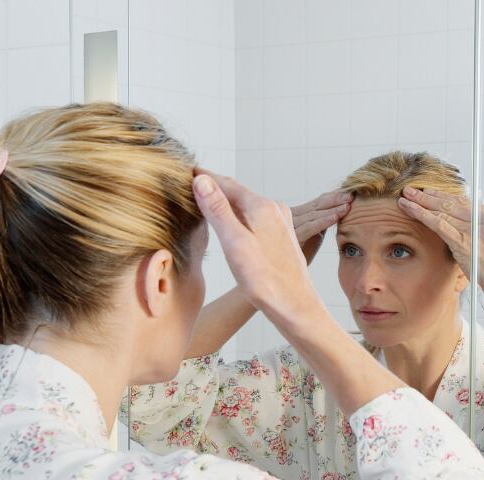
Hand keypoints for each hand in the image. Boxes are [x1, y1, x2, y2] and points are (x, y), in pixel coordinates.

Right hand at [191, 169, 320, 319]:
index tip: (188, 168)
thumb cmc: (265, 280)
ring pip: (248, 205)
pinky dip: (240, 214)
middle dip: (216, 187)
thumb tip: (202, 179)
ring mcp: (281, 223)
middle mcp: (275, 210)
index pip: (227, 184)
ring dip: (228, 201)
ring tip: (208, 197)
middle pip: (238, 193)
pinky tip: (233, 222)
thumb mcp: (235, 242)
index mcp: (262, 207)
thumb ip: (218, 210)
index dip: (205, 177)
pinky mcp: (282, 237)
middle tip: (193, 179)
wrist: (295, 306)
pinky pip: (256, 218)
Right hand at [291, 190, 352, 263]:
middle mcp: (291, 216)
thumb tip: (335, 213)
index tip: (350, 193)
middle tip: (351, 195)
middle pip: (317, 205)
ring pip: (314, 214)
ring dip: (332, 209)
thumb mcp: (313, 236)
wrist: (286, 272)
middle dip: (335, 199)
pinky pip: (309, 228)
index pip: (318, 202)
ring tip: (347, 206)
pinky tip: (335, 218)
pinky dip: (322, 222)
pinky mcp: (292, 238)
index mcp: (297, 214)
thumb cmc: (298, 254)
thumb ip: (320, 223)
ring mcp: (291, 226)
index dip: (334, 197)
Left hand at [398, 187, 483, 297]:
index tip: (429, 192)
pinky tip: (410, 210)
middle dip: (429, 196)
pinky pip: (439, 224)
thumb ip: (479, 234)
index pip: (463, 203)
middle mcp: (483, 220)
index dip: (443, 196)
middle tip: (411, 190)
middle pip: (451, 203)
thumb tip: (464, 229)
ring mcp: (473, 231)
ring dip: (421, 203)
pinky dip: (422, 215)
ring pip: (442, 211)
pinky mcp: (464, 243)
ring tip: (405, 198)